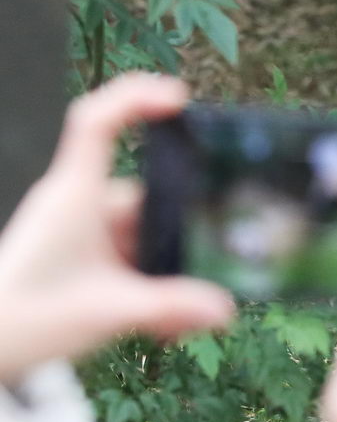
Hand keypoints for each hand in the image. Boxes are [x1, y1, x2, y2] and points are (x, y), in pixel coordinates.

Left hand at [0, 73, 233, 383]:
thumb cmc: (27, 318)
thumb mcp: (107, 311)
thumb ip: (170, 306)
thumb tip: (225, 308)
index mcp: (74, 194)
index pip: (98, 124)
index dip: (136, 99)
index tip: (178, 98)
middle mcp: (78, 204)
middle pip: (147, 196)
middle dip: (178, 234)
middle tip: (204, 274)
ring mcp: (82, 231)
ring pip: (144, 233)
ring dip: (165, 268)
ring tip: (175, 317)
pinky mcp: (84, 257)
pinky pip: (131, 258)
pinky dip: (150, 283)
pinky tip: (162, 323)